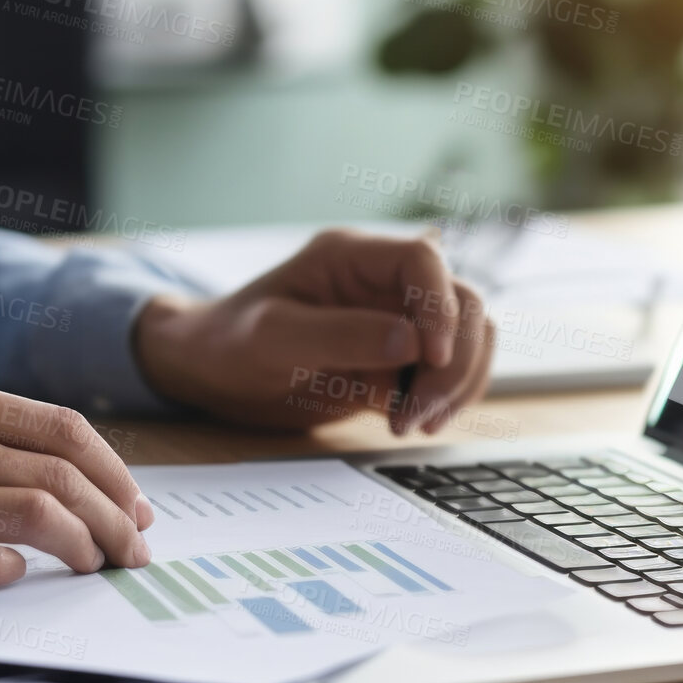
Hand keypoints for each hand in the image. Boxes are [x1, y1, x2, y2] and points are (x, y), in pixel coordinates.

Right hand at [0, 351, 152, 591]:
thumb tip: (45, 462)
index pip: (59, 426)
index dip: (112, 469)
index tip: (135, 501)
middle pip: (66, 470)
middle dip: (118, 514)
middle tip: (137, 546)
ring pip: (46, 510)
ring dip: (88, 544)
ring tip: (99, 565)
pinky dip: (21, 570)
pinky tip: (21, 576)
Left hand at [134, 229, 493, 432]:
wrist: (212, 374)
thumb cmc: (229, 344)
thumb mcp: (271, 339)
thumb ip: (340, 335)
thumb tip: (412, 343)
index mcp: (352, 256)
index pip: (425, 260)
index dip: (440, 307)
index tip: (430, 360)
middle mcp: (384, 282)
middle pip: (462, 302)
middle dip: (453, 362)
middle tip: (415, 414)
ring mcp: (398, 320)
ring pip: (470, 337)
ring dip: (458, 384)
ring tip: (412, 426)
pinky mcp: (400, 361)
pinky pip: (452, 371)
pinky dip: (448, 399)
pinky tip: (411, 424)